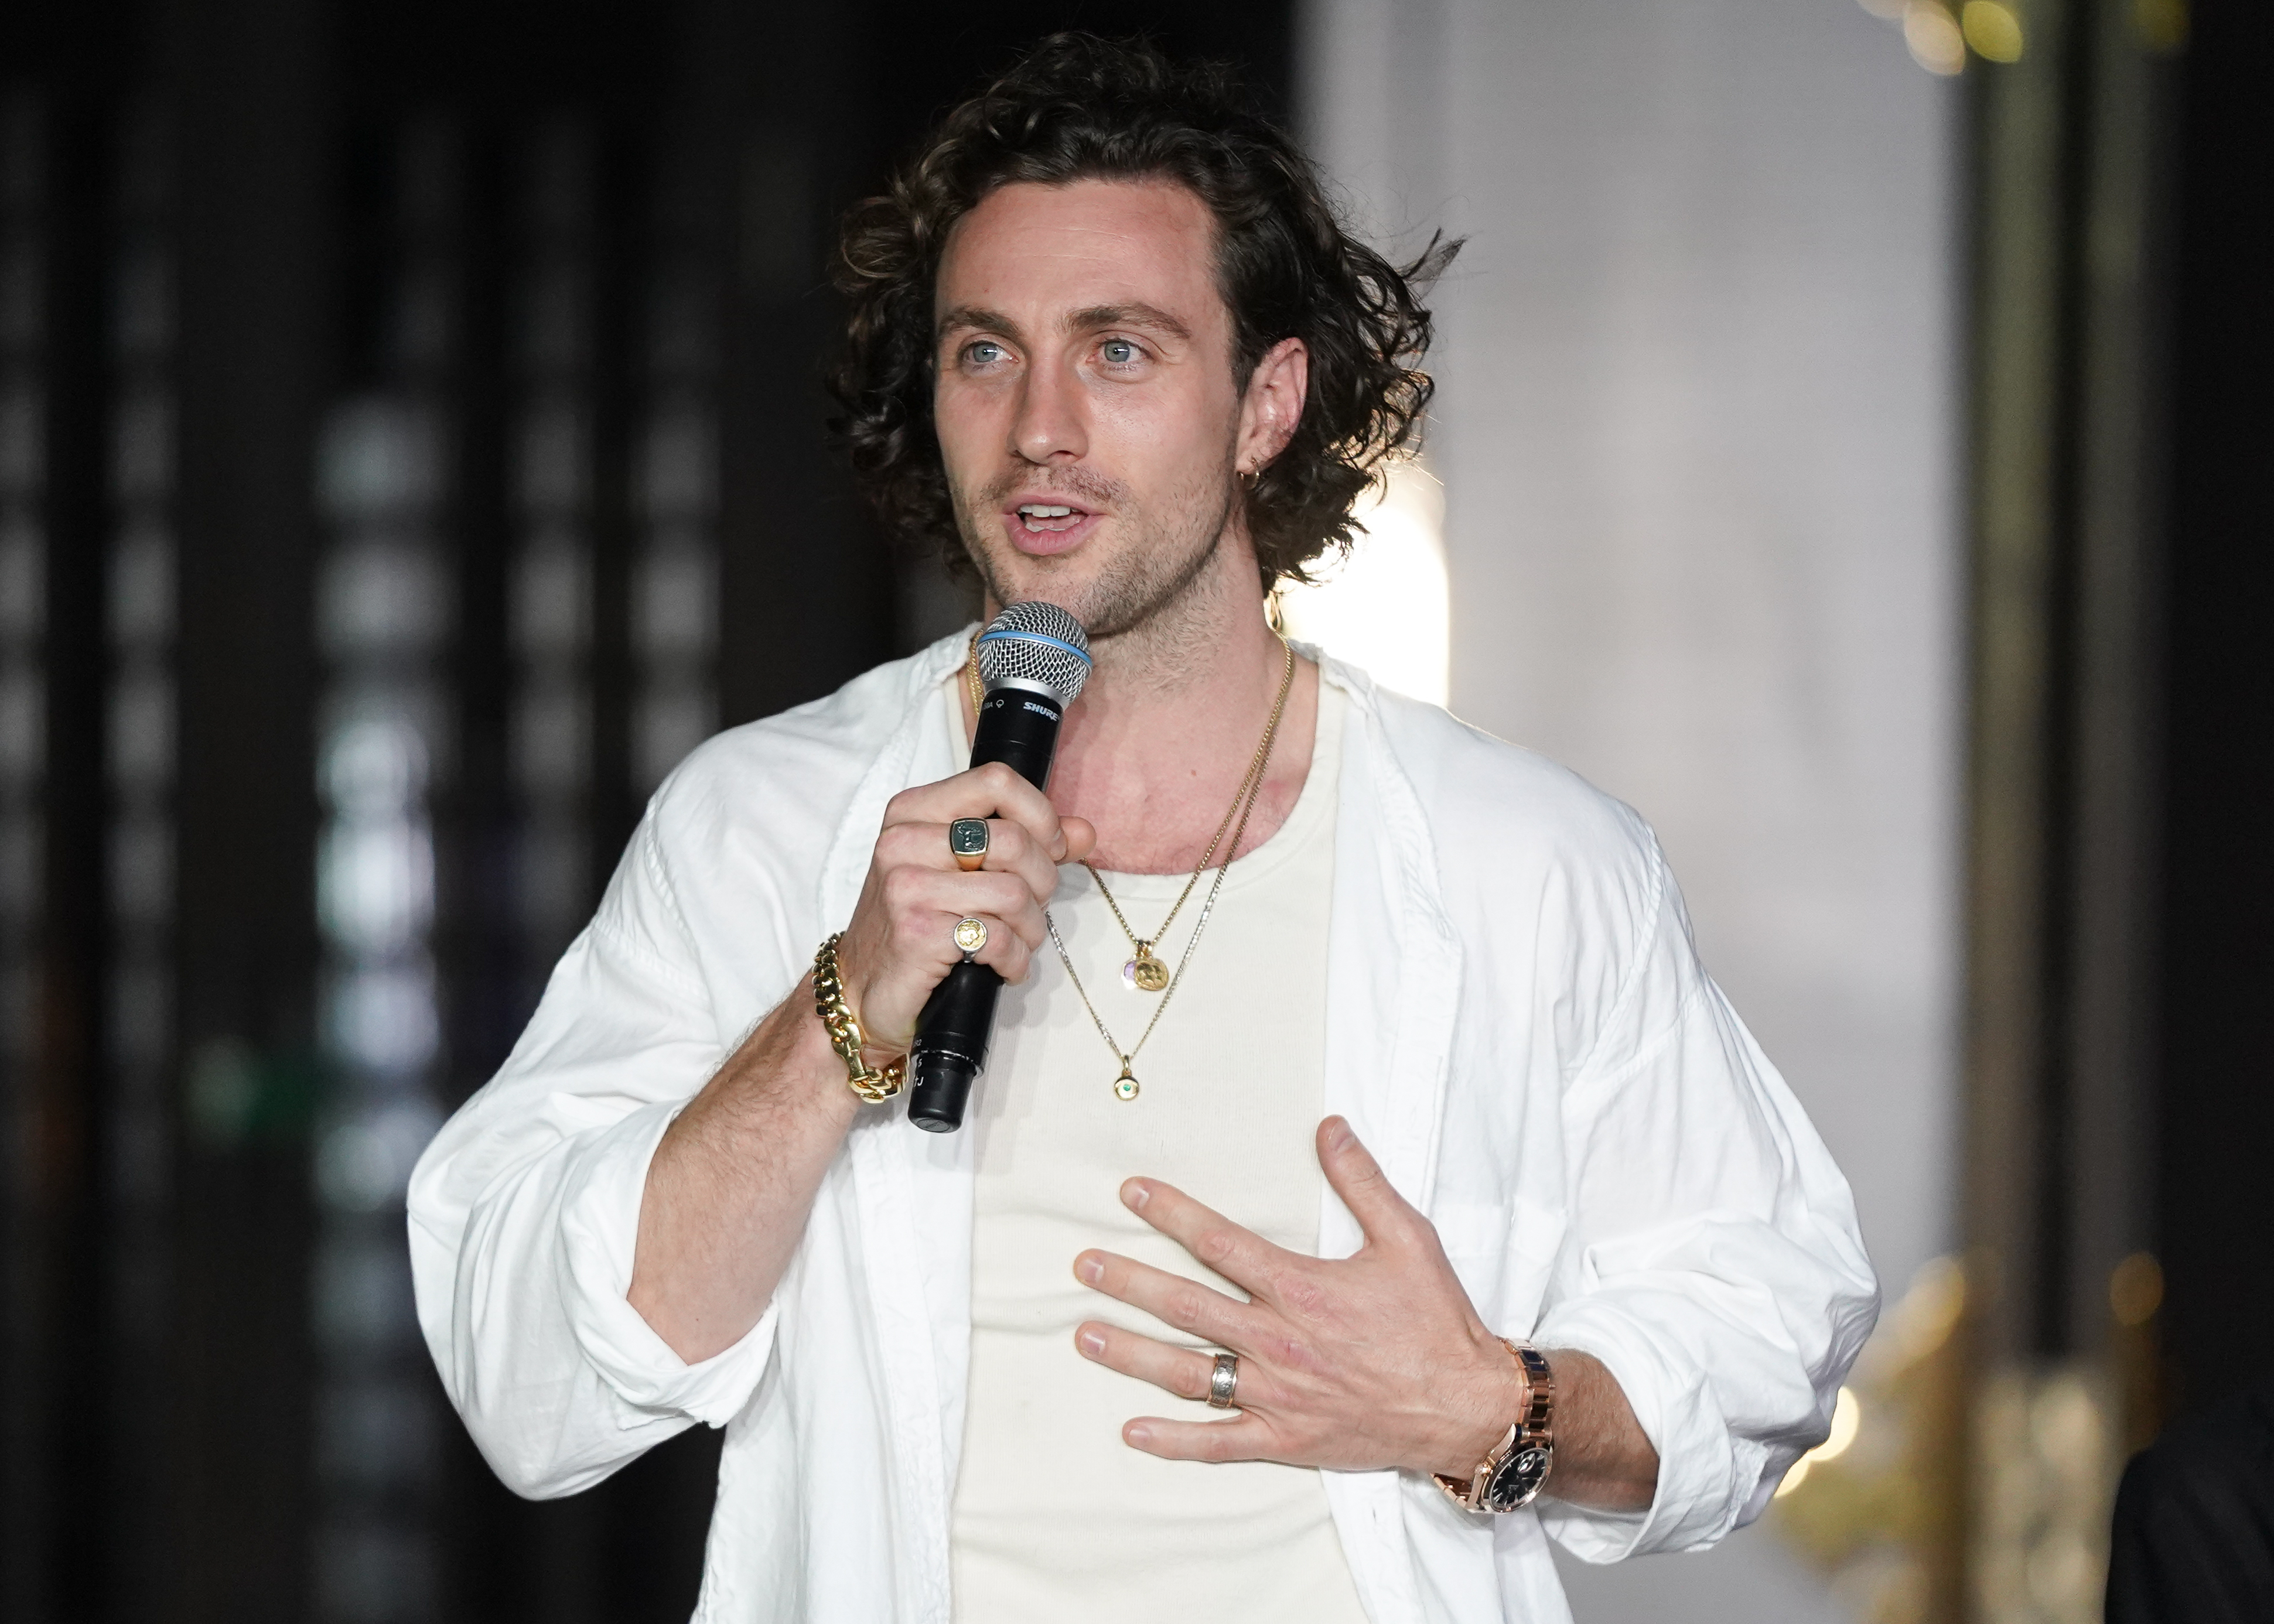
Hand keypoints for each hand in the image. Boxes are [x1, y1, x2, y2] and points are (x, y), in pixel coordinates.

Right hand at [834, 762, 1096, 1049]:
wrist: (862, 989)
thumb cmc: (916, 924)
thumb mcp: (963, 872)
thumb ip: (1026, 845)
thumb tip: (1083, 832)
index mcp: (914, 811)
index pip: (996, 781)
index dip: (1040, 815)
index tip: (1051, 848)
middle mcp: (904, 841)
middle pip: (1013, 840)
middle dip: (1043, 881)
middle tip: (1032, 908)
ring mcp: (906, 886)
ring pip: (1013, 893)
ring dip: (1031, 928)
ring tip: (1018, 942)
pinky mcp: (917, 932)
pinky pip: (997, 938)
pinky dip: (1014, 958)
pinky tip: (1003, 965)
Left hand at [1071, 1116, 1525, 1476]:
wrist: (1467, 1404)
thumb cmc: (1436, 1322)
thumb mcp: (1406, 1238)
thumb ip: (1361, 1181)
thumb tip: (1328, 1128)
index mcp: (1301, 1287)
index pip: (1218, 1241)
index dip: (1170, 1213)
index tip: (1130, 1193)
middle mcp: (1278, 1340)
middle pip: (1185, 1305)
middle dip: (1128, 1281)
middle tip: (1083, 1265)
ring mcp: (1277, 1393)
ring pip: (1188, 1371)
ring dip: (1131, 1353)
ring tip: (1084, 1334)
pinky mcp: (1285, 1437)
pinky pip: (1217, 1441)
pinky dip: (1172, 1439)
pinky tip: (1132, 1430)